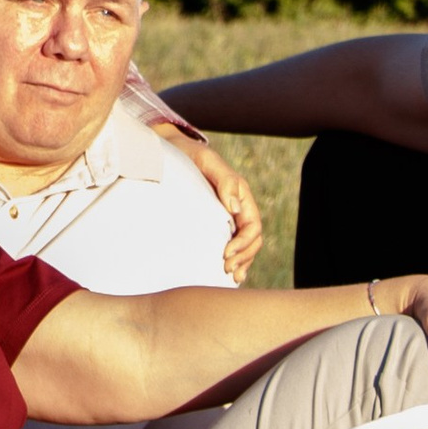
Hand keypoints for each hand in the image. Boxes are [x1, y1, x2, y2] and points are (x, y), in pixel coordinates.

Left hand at [157, 122, 262, 279]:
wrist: (174, 151)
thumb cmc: (190, 156)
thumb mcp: (207, 162)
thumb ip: (225, 181)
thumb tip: (235, 208)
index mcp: (241, 195)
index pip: (253, 225)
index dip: (244, 243)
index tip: (226, 254)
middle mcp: (238, 207)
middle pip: (252, 239)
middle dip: (243, 257)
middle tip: (226, 270)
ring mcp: (228, 216)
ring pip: (245, 245)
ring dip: (242, 262)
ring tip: (232, 276)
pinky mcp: (216, 221)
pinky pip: (232, 243)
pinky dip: (235, 259)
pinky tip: (228, 273)